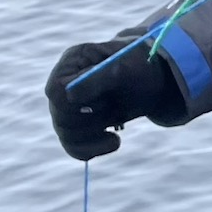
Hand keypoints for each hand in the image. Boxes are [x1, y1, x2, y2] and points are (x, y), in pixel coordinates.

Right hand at [44, 38, 180, 160]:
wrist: (155, 80)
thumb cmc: (141, 66)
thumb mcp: (126, 68)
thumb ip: (97, 78)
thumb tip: (69, 94)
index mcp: (72, 62)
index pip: (56, 92)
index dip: (78, 104)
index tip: (106, 101)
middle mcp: (64, 85)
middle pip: (61, 117)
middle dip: (92, 119)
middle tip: (115, 106)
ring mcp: (69, 107)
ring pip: (67, 135)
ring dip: (97, 133)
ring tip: (118, 118)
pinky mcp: (78, 125)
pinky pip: (75, 148)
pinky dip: (94, 149)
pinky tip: (114, 141)